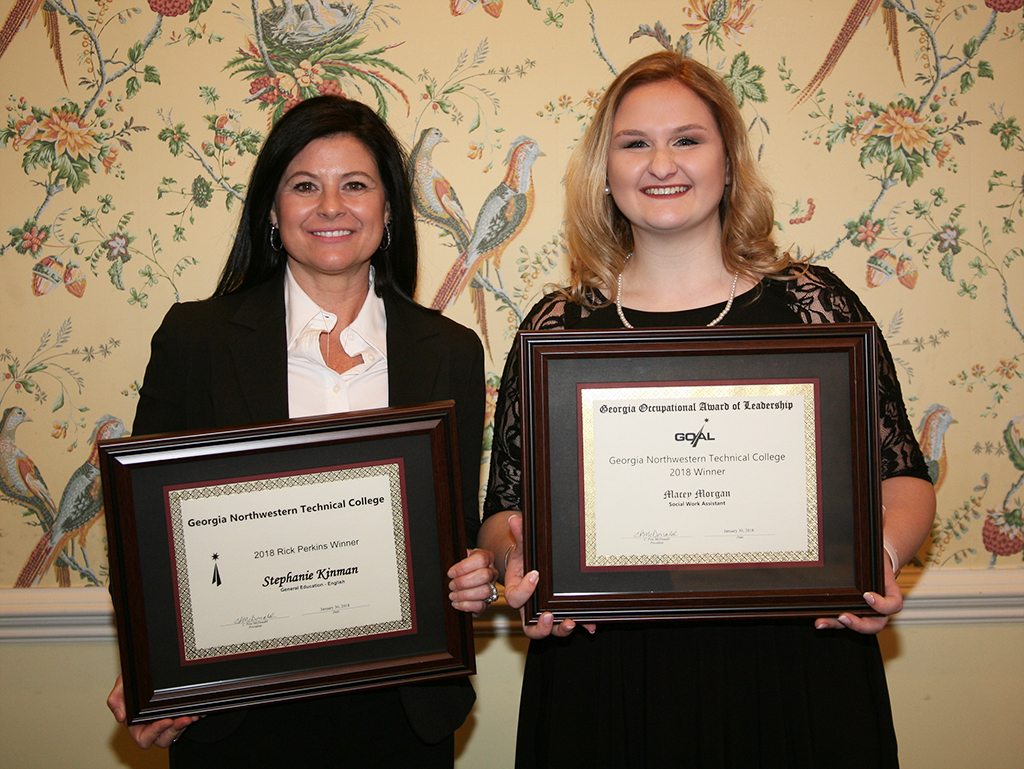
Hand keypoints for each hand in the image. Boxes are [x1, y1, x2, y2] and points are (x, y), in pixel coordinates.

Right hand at [107, 675, 197, 748]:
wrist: (151, 672)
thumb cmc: (134, 683)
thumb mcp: (122, 686)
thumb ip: (116, 700)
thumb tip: (121, 717)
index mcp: (136, 726)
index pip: (144, 738)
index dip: (155, 732)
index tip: (165, 721)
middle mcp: (153, 727)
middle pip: (164, 739)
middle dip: (175, 730)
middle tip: (184, 719)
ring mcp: (167, 723)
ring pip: (177, 732)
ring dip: (185, 725)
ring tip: (192, 714)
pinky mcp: (179, 716)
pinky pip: (188, 721)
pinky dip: (195, 716)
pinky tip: (199, 710)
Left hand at [447, 547, 498, 615]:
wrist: (471, 576)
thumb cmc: (465, 567)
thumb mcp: (461, 557)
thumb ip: (458, 557)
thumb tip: (450, 560)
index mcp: (487, 557)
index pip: (481, 559)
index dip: (464, 567)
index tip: (450, 573)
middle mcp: (492, 572)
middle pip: (484, 575)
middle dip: (464, 582)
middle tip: (452, 585)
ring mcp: (492, 587)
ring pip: (485, 591)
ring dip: (465, 595)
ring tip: (453, 595)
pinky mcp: (488, 602)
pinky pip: (481, 606)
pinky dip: (466, 605)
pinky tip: (457, 603)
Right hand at [502, 514, 595, 639]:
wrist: (531, 565)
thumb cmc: (525, 558)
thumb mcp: (523, 547)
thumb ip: (520, 535)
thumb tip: (514, 519)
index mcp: (516, 591)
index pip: (516, 598)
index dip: (525, 590)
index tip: (535, 575)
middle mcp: (529, 607)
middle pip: (529, 626)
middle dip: (540, 626)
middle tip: (548, 616)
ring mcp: (543, 612)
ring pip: (548, 630)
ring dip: (559, 629)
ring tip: (570, 622)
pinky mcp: (559, 613)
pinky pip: (567, 622)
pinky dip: (580, 624)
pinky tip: (590, 624)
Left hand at [814, 558, 902, 634]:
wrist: (873, 561)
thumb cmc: (875, 560)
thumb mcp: (878, 556)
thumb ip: (873, 556)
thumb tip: (861, 543)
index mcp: (891, 595)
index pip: (894, 605)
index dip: (882, 605)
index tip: (867, 595)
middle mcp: (881, 609)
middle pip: (875, 625)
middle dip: (858, 624)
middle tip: (843, 616)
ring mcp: (866, 613)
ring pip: (856, 626)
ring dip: (837, 625)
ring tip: (822, 622)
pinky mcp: (852, 611)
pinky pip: (844, 621)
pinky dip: (831, 621)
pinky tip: (820, 619)